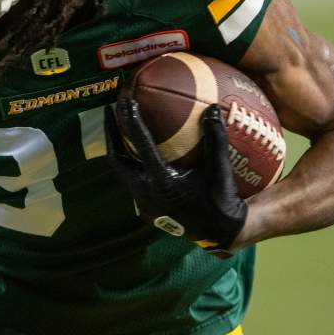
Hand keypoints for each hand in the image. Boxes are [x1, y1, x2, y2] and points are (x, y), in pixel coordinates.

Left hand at [106, 98, 247, 255]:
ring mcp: (142, 201)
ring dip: (119, 147)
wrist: (220, 233)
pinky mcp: (144, 207)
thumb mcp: (221, 170)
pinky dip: (131, 161)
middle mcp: (145, 191)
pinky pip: (132, 179)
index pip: (140, 145)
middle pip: (117, 158)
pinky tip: (136, 149)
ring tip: (118, 125)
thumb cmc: (221, 200)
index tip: (125, 101)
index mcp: (161, 181)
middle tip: (111, 108)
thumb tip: (212, 109)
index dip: (131, 121)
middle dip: (111, 132)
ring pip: (122, 169)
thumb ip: (216, 140)